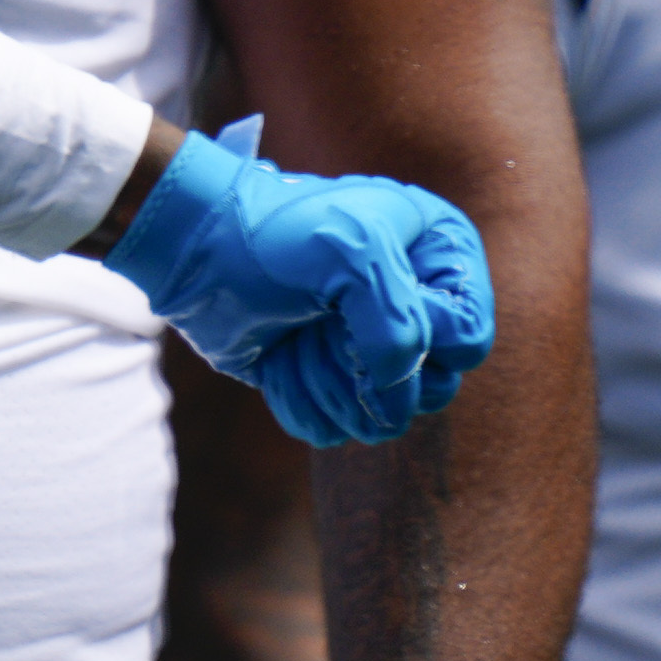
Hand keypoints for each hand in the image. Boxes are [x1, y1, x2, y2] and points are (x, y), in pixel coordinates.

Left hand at [106, 118, 494, 447]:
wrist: (195, 248)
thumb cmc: (274, 233)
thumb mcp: (353, 252)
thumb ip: (399, 325)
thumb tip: (396, 402)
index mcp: (441, 256)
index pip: (465, 340)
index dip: (416, 333)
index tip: (356, 297)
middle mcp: (421, 306)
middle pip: (435, 388)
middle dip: (364, 362)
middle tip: (321, 321)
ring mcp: (376, 348)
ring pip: (386, 418)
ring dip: (330, 381)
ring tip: (298, 333)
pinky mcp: (333, 381)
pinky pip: (338, 427)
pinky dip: (301, 397)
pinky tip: (280, 357)